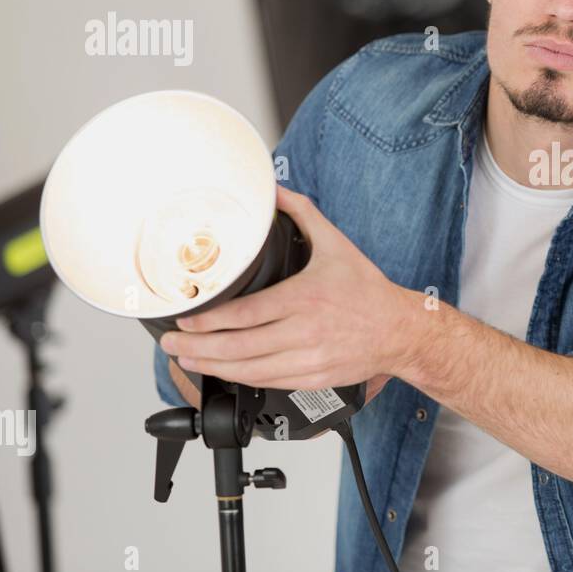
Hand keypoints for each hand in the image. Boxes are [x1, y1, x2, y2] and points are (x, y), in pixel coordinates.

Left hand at [158, 185, 416, 394]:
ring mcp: (309, 359)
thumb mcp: (336, 244)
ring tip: (186, 359)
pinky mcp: (313, 378)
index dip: (209, 320)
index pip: (246, 314)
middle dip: (198, 347)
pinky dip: (241, 379)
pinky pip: (268, 383)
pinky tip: (223, 372)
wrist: (400, 331)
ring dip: (213, 367)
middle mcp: (305, 332)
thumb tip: (275, 189)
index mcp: (306, 297)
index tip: (185, 317)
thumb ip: (302, 213)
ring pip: (250, 370)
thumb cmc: (368, 290)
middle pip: (239, 347)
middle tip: (172, 342)